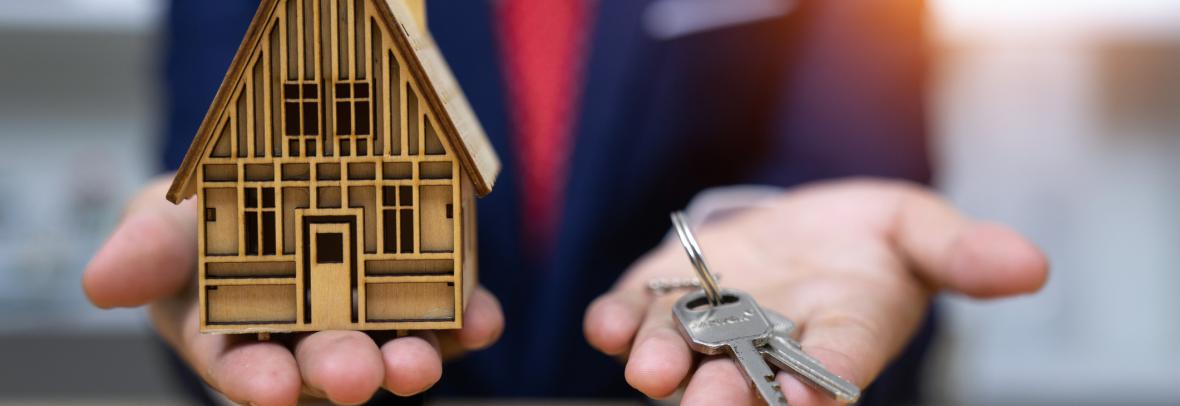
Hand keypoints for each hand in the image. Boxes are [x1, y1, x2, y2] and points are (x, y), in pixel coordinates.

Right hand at [83, 176, 503, 405]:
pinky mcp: (425, 290)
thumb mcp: (167, 217)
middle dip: (342, 372)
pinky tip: (484, 323)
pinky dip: (470, 321)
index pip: (244, 368)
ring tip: (420, 363)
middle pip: (326, 364)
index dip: (258, 381)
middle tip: (358, 378)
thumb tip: (102, 284)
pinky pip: (452, 315)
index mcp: (237, 335)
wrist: (284, 176)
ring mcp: (370, 319)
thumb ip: (146, 252)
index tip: (271, 389)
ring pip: (392, 349)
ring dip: (410, 360)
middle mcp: (308, 338)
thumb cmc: (212, 213)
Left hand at [584, 179, 1047, 404]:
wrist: (798, 225)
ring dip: (666, 366)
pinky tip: (603, 323)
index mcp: (839, 337)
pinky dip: (615, 321)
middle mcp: (768, 346)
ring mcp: (709, 325)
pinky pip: (632, 316)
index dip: (823, 382)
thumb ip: (960, 253)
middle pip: (749, 381)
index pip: (834, 367)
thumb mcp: (918, 231)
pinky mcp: (662, 293)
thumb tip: (1031, 266)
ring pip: (685, 357)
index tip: (811, 396)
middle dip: (731, 395)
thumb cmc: (865, 239)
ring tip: (653, 374)